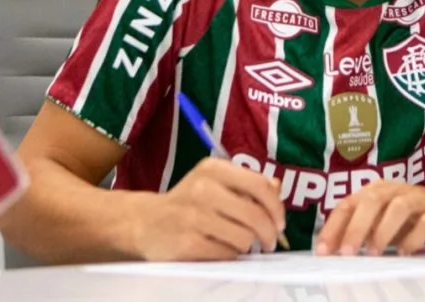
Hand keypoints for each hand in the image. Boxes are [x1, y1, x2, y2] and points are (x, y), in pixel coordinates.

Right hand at [132, 157, 285, 260]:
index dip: (276, 208)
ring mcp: (194, 216)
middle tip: (269, 242)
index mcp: (214, 169)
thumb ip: (246, 184)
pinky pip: (227, 254)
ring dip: (246, 245)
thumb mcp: (214, 183)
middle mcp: (204, 188)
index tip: (279, 222)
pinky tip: (219, 248)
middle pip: (256, 216)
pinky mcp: (188, 242)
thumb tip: (277, 187)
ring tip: (236, 242)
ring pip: (244, 238)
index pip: (260, 185)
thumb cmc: (188, 203)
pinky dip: (229, 255)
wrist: (145, 222)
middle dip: (269, 233)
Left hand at [315, 181, 424, 256]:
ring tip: (373, 252)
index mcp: (375, 191)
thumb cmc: (414, 216)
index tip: (323, 250)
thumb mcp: (384, 221)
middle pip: (370, 202)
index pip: (348, 204)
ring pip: (397, 208)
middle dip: (356, 228)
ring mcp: (418, 199)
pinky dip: (413, 239)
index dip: (334, 226)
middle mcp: (394, 191)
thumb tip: (334, 250)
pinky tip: (405, 253)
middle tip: (346, 252)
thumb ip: (363, 230)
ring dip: (382, 231)